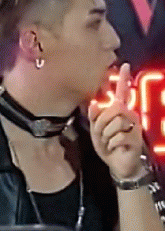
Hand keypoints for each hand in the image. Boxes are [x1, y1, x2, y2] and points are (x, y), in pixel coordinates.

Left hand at [88, 62, 142, 178]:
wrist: (119, 165)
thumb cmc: (108, 146)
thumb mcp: (95, 132)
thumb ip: (94, 117)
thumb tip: (94, 103)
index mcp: (119, 111)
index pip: (121, 92)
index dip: (122, 79)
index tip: (124, 65)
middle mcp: (128, 115)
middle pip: (112, 109)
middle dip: (101, 124)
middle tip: (101, 135)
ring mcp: (133, 126)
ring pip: (114, 123)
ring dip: (106, 136)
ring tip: (109, 143)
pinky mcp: (135, 138)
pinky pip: (118, 137)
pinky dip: (112, 145)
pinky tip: (116, 148)